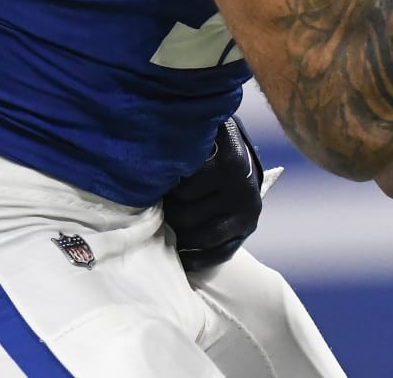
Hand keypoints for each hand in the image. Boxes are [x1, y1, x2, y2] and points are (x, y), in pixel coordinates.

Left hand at [163, 116, 265, 273]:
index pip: (182, 185)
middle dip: (168, 213)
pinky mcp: (247, 231)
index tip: (150, 187)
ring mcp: (247, 212)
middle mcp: (242, 187)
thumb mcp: (201, 134)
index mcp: (229, 160)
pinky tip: (181, 255)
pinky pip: (219, 254)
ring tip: (165, 228)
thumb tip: (146, 139)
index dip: (163, 188)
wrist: (242, 159)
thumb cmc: (209, 144)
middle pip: (187, 213)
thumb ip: (182, 139)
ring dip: (180, 236)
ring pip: (202, 236)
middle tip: (156, 210)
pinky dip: (197, 259)